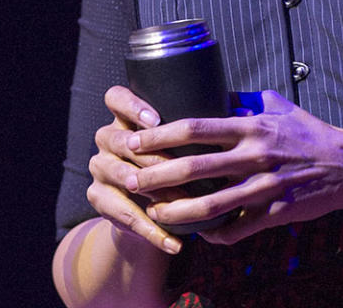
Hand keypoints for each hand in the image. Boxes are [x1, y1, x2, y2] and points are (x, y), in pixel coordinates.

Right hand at [86, 85, 185, 254]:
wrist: (151, 200)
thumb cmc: (178, 156)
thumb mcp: (182, 136)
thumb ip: (198, 122)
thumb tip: (243, 111)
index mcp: (126, 116)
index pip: (116, 98)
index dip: (132, 106)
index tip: (157, 119)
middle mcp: (107, 139)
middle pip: (119, 140)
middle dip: (151, 156)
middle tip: (176, 167)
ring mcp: (100, 168)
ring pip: (122, 177)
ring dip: (154, 192)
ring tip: (177, 204)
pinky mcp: (99, 198)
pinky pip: (123, 215)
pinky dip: (152, 231)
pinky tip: (175, 244)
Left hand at [128, 90, 342, 244]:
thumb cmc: (310, 133)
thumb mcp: (279, 105)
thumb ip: (246, 101)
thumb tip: (214, 93)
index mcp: (253, 126)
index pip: (198, 127)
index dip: (162, 134)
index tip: (137, 139)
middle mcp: (255, 155)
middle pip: (195, 167)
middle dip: (156, 175)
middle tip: (130, 180)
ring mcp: (264, 187)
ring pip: (210, 206)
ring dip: (176, 212)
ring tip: (154, 213)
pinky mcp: (274, 214)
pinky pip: (236, 229)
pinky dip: (213, 234)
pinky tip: (198, 234)